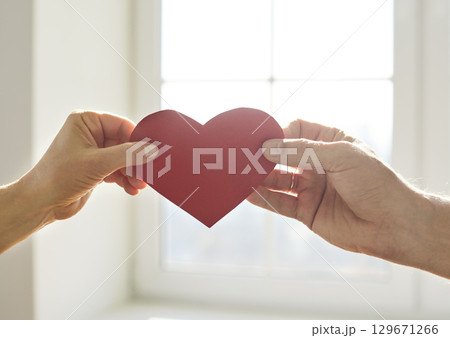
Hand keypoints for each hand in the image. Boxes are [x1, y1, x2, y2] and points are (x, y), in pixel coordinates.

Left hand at [25, 110, 150, 220]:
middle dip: (136, 161)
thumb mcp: (97, 163)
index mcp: (86, 122)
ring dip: (133, 173)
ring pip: (124, 158)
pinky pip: (118, 170)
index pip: (122, 125)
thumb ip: (127, 155)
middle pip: (125, 143)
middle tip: (148, 173)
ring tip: (139, 185)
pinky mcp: (96, 168)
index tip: (152, 153)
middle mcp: (91, 134)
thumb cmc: (58, 177)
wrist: (42, 203)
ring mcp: (94, 152)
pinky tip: (131, 189)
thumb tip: (151, 149)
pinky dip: (126, 180)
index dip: (138, 140)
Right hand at [248, 119, 449, 276]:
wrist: (392, 223)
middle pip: (282, 155)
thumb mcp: (340, 155)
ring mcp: (310, 188)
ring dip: (260, 178)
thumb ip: (301, 151)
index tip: (264, 141)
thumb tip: (267, 148)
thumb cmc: (374, 182)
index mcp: (329, 143)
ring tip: (241, 175)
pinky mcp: (306, 211)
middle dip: (263, 156)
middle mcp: (317, 164)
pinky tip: (248, 194)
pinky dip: (263, 198)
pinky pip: (280, 203)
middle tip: (243, 158)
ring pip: (278, 180)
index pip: (296, 130)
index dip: (279, 134)